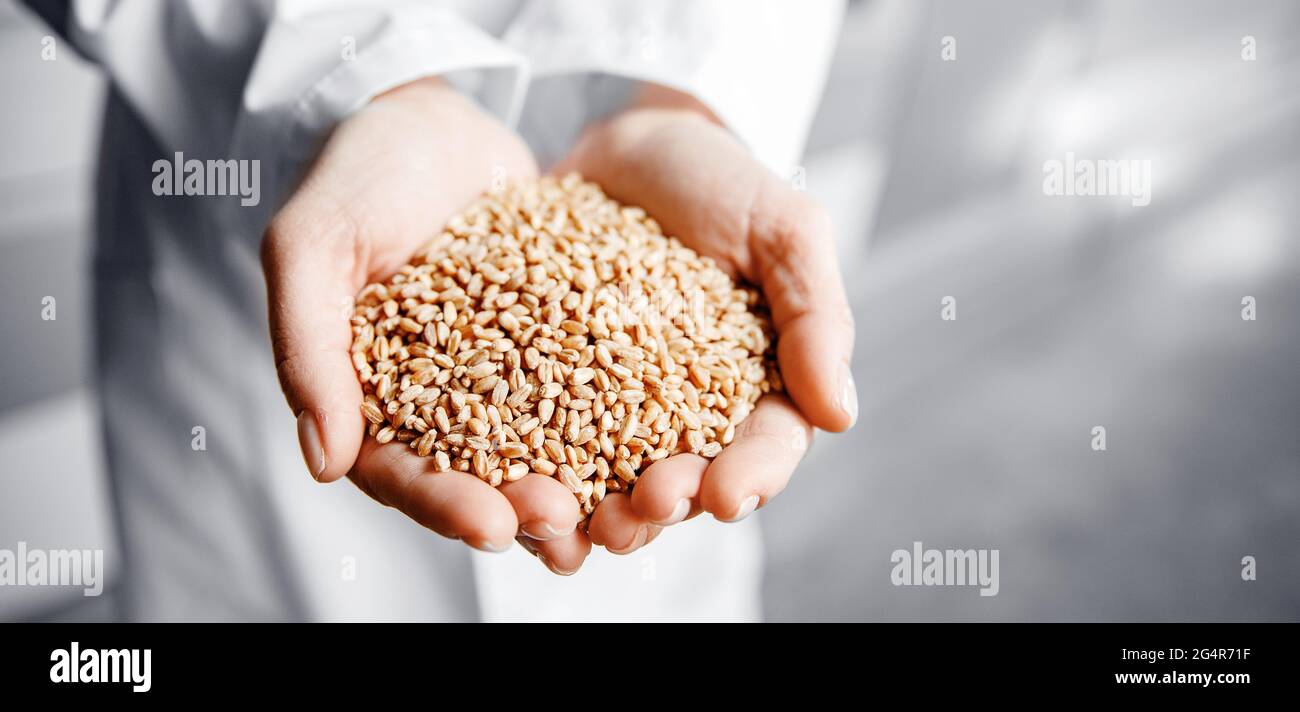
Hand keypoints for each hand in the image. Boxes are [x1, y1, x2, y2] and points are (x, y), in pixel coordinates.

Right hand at [262, 78, 593, 574]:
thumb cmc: (356, 175)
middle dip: (522, 509)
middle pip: (479, 477)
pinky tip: (661, 439)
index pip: (401, 472)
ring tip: (620, 505)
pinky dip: (620, 419)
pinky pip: (590, 388)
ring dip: (580, 485)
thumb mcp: (313, 248)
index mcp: (369, 399)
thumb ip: (308, 348)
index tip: (491, 525)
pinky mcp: (554, 342)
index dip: (443, 505)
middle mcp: (438, 401)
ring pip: (541, 449)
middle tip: (566, 524)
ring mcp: (500, 375)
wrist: (428, 119)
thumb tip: (322, 463)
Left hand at [552, 85, 857, 554]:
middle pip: (688, 480)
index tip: (724, 495)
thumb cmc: (719, 182)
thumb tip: (841, 416)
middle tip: (644, 510)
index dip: (750, 477)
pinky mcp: (551, 390)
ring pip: (615, 482)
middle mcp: (690, 413)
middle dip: (669, 505)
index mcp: (759, 387)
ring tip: (579, 527)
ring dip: (601, 512)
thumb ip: (817, 315)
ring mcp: (616, 408)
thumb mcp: (783, 230)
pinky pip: (543, 445)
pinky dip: (535, 479)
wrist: (625, 145)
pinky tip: (515, 498)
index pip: (767, 446)